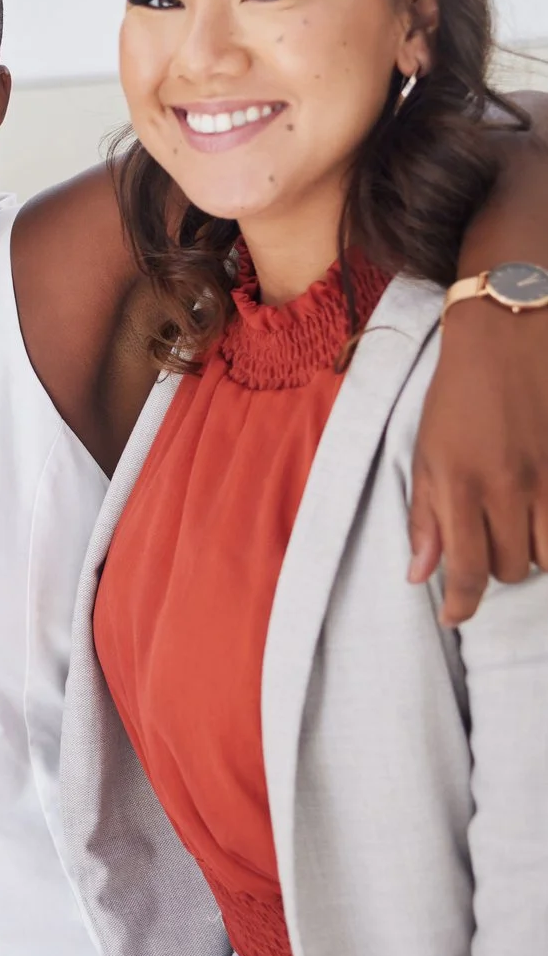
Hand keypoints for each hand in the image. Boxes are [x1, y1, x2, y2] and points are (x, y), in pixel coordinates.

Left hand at [410, 298, 547, 623]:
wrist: (508, 338)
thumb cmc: (457, 395)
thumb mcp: (425, 452)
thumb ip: (425, 516)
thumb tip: (420, 576)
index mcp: (460, 484)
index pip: (467, 570)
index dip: (462, 604)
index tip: (454, 617)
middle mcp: (508, 487)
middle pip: (511, 569)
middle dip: (494, 568)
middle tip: (484, 542)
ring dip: (531, 555)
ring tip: (516, 530)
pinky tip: (540, 518)